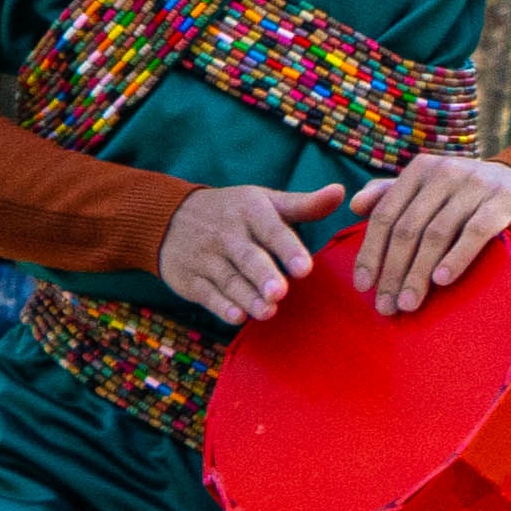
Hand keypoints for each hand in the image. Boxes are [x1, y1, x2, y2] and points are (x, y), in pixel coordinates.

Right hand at [158, 180, 348, 327]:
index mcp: (250, 212)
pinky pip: (207, 294)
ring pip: (228, 279)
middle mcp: (226, 234)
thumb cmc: (233, 212)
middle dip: (263, 275)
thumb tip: (340, 192)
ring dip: (247, 296)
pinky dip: (221, 306)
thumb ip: (304, 204)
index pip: (272, 230)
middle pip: (248, 257)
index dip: (288, 249)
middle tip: (280, 292)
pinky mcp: (190, 279)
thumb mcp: (265, 202)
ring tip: (268, 311)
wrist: (169, 216)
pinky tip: (238, 317)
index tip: (305, 268)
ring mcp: (206, 257)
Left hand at [345, 153, 510, 316]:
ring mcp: (476, 184)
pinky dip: (456, 258)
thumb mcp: (431, 188)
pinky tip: (442, 281)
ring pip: (437, 234)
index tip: (363, 286)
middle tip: (386, 306)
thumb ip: (393, 194)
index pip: (386, 214)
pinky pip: (476, 232)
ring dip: (419, 273)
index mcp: (420, 169)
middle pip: (409, 228)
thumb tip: (355, 205)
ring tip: (410, 304)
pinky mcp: (503, 200)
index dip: (371, 252)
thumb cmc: (468, 194)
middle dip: (394, 272)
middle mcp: (445, 172)